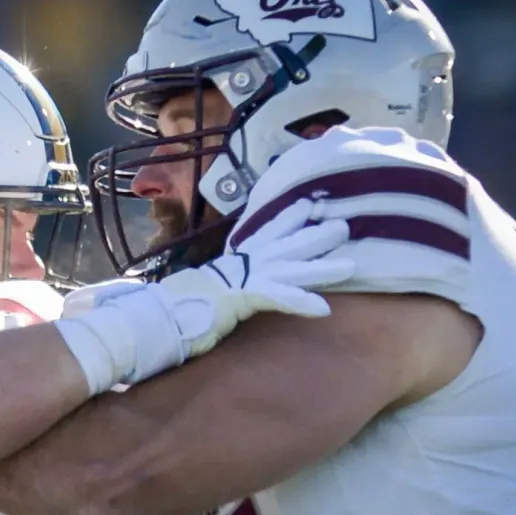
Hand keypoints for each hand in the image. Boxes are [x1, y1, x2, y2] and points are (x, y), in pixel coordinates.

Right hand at [160, 197, 353, 356]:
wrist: (164, 310)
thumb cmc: (183, 299)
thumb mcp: (211, 279)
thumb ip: (224, 273)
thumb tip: (226, 274)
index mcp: (238, 256)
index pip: (267, 230)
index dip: (289, 216)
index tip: (310, 203)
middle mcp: (247, 262)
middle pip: (288, 244)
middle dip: (317, 235)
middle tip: (344, 225)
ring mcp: (248, 277)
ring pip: (292, 268)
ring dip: (322, 267)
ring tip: (351, 267)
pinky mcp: (246, 296)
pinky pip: (279, 298)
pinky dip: (300, 302)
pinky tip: (323, 309)